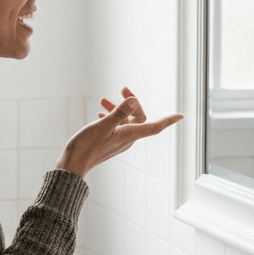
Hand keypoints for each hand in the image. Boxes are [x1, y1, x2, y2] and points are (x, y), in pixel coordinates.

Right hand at [55, 87, 182, 179]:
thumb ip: (119, 113)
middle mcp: (126, 139)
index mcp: (128, 135)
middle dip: (131, 103)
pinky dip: (111, 117)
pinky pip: (116, 127)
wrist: (73, 164)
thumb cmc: (86, 146)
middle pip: (138, 118)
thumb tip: (134, 101)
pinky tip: (100, 113)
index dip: (168, 120)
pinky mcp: (109, 143)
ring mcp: (118, 142)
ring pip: (125, 121)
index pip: (154, 127)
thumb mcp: (102, 126)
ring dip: (118, 109)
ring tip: (102, 101)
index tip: (180, 116)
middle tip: (122, 89)